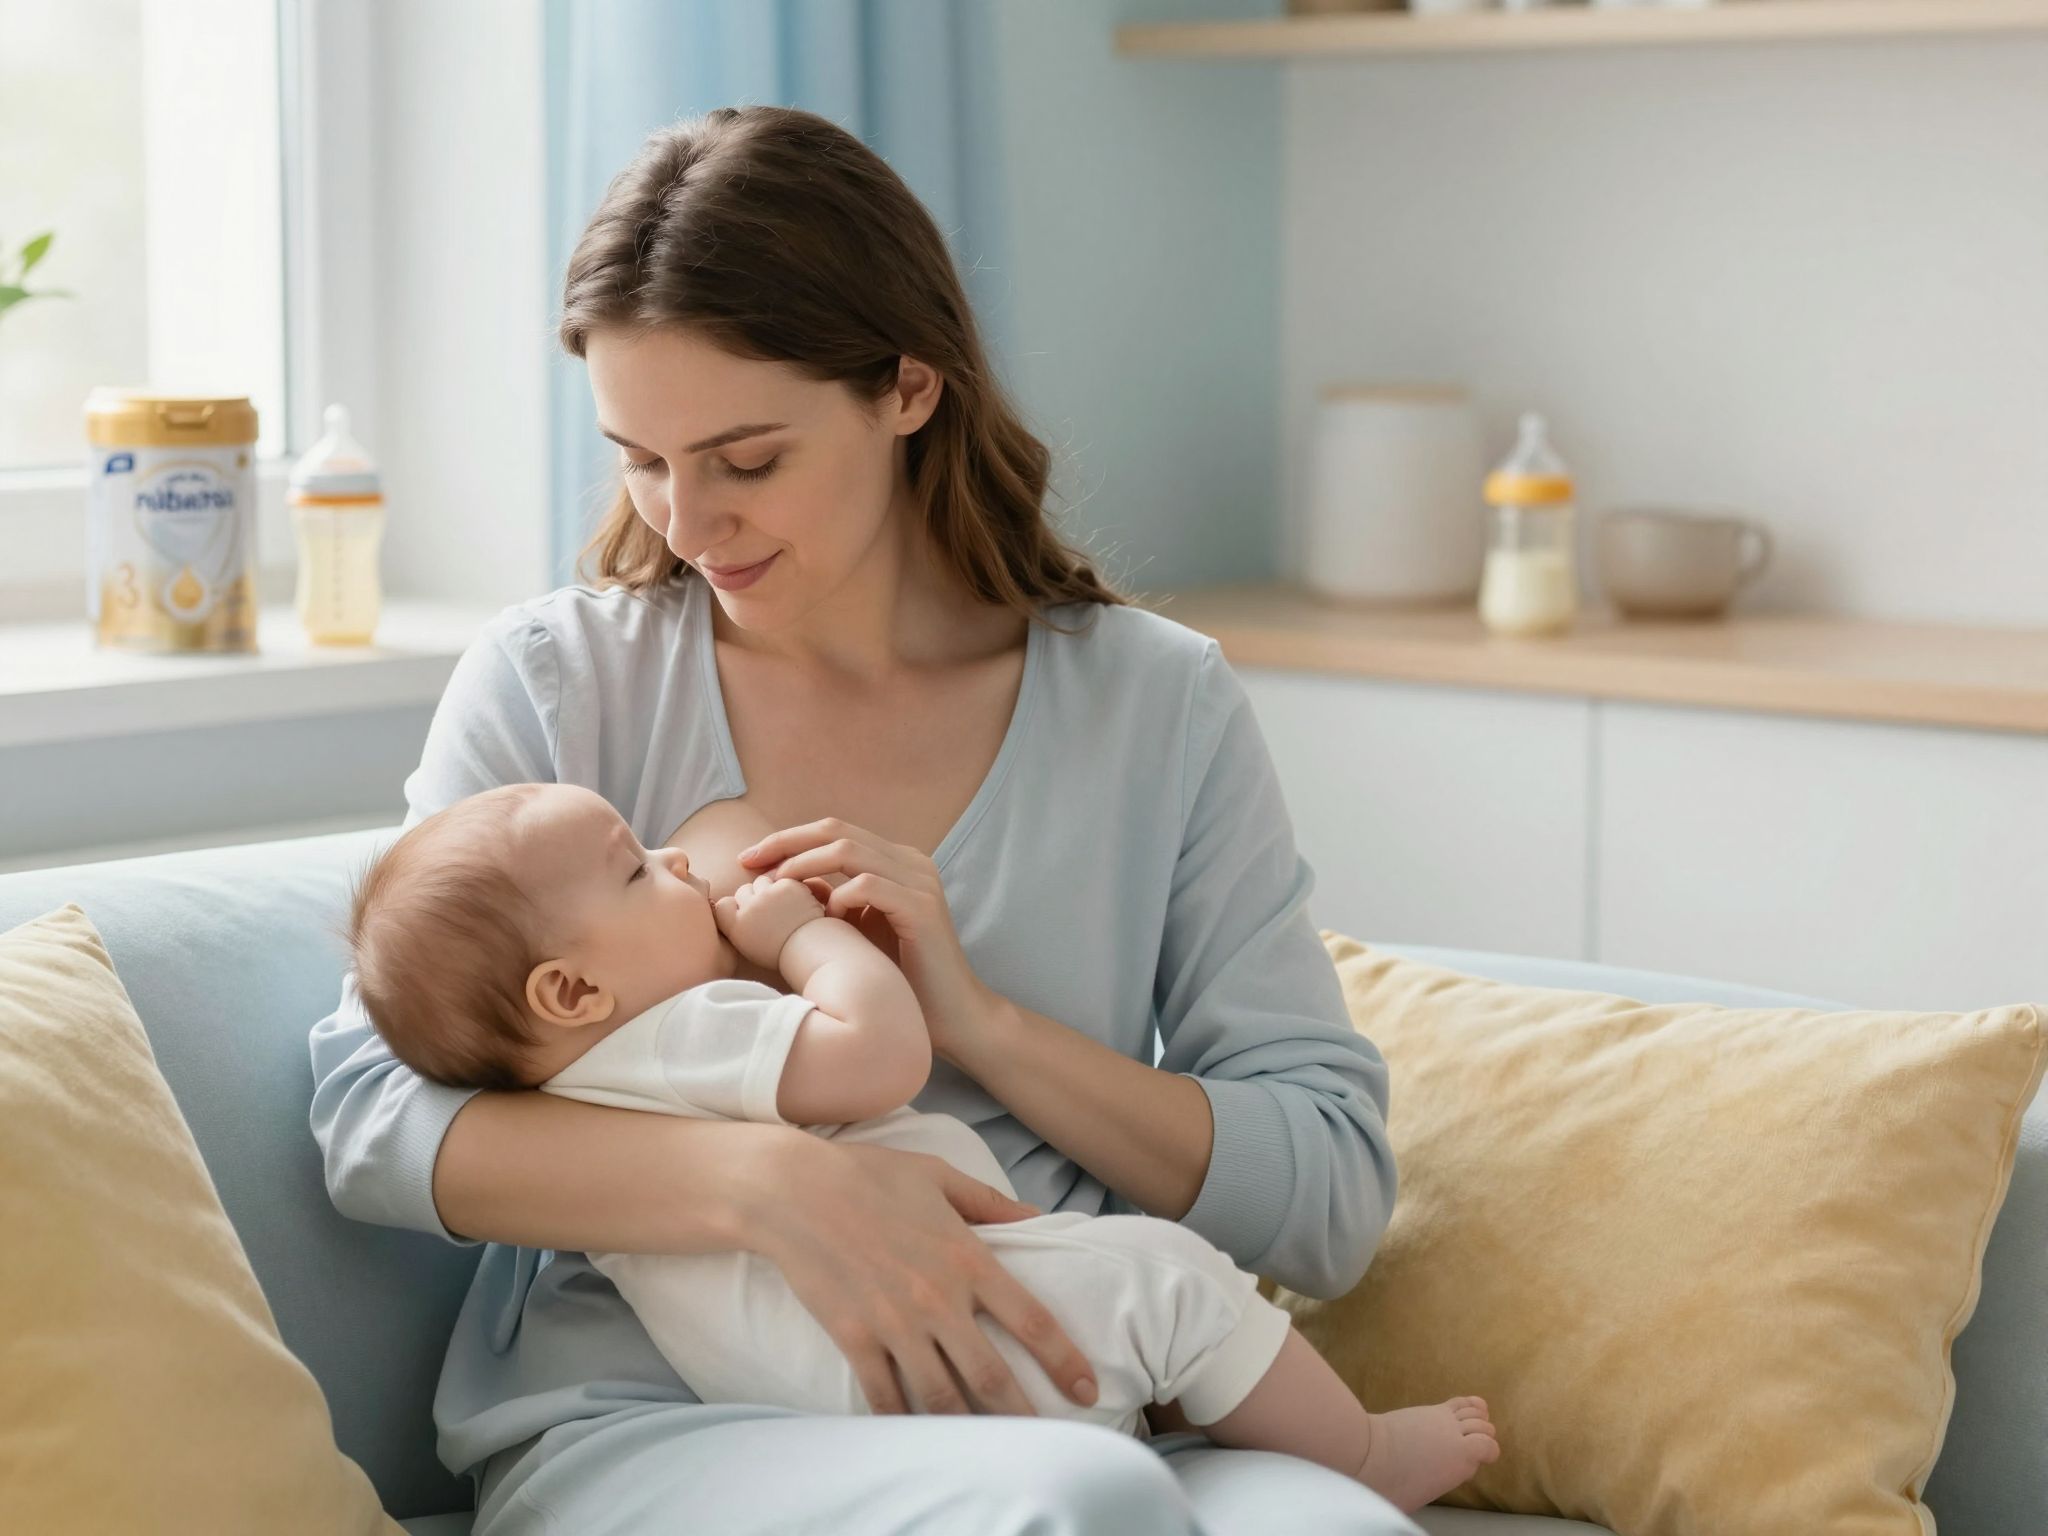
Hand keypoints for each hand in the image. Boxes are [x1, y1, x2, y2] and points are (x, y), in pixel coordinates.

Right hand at [712, 873, 825, 971]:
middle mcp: (748, 908)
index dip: (734, 908)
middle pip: (743, 890)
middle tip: (771, 914)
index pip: (721, 905)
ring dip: (770, 889)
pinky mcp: (787, 886)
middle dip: (754, 898)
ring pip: (761, 881)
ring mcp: (768, 895)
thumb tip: (732, 903)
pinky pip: (782, 879)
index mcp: (735, 927)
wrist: (812, 952)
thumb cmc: (783, 953)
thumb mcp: (750, 945)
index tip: (747, 917)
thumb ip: (737, 924)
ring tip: (784, 909)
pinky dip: (789, 888)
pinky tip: (798, 904)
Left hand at [739, 819, 1000, 1061]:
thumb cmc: (900, 977)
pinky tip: (826, 918)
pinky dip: (840, 897)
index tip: (748, 860)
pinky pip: (870, 886)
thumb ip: (831, 903)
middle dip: (786, 843)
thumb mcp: (858, 932)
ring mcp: (920, 881)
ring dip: (805, 866)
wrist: (953, 1015)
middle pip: (837, 830)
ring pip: (850, 851)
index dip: (787, 839)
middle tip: (748, 863)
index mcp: (895, 861)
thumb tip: (781, 886)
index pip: (834, 832)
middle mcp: (910, 861)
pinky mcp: (923, 908)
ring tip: (777, 889)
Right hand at [750, 1136, 1099, 1416]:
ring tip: (991, 1451)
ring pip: (942, 1397)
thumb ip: (990, 1202)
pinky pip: (885, 1397)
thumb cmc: (868, 1175)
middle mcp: (937, 1299)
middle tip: (1046, 1441)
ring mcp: (894, 1324)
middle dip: (1024, 1416)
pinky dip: (904, 1423)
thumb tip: (1038, 1217)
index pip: (1031, 1320)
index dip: (1064, 1360)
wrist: (793, 1190)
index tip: (1086, 1388)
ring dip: (970, 1430)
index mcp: (966, 1257)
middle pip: (991, 1376)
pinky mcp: (854, 1339)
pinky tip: (919, 1439)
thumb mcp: (938, 1175)